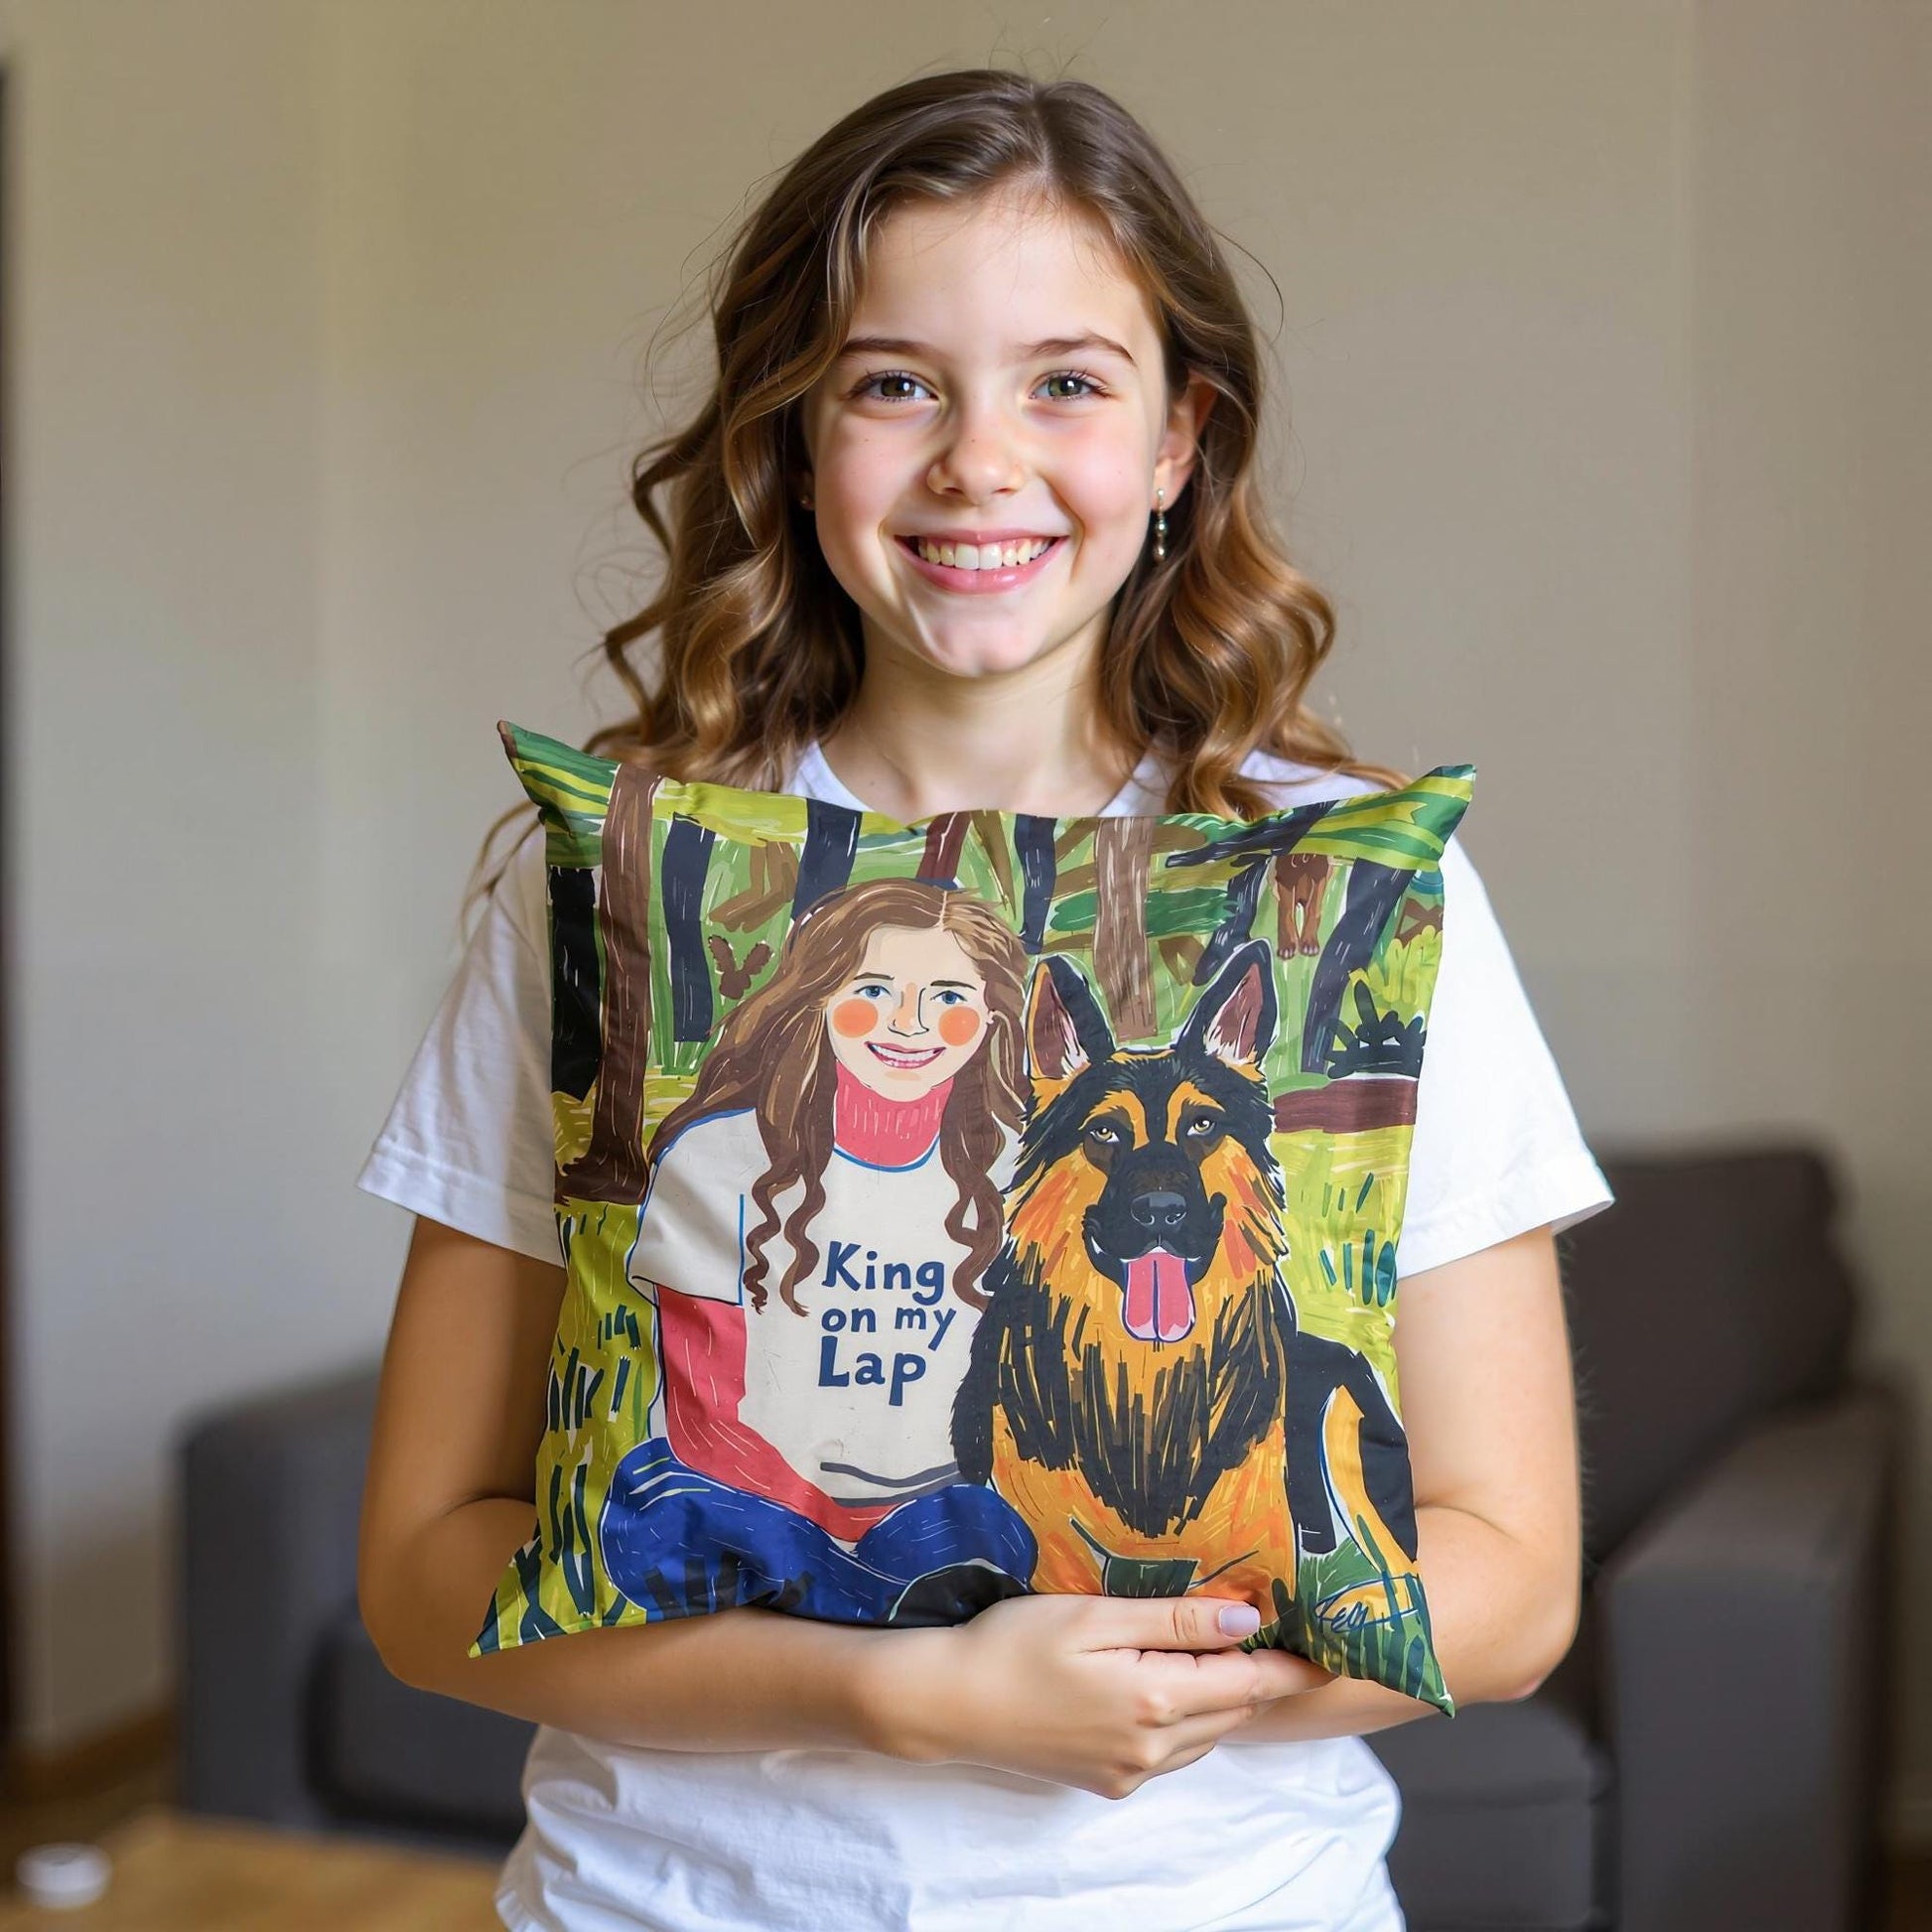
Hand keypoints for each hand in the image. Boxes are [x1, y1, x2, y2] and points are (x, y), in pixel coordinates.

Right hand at [857, 1592, 1334, 1798]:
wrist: (950, 1703)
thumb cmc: (1014, 1643)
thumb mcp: (1095, 1615)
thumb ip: (1174, 1620)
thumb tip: (1245, 1620)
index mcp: (1155, 1700)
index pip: (1249, 1682)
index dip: (1292, 1663)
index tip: (1330, 1646)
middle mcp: (1153, 1747)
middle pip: (1234, 1710)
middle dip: (1260, 1674)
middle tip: (1280, 1632)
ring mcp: (1131, 1771)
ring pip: (1206, 1733)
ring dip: (1222, 1696)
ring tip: (1223, 1651)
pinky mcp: (1110, 1783)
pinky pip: (1172, 1751)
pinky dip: (1186, 1719)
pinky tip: (1165, 1684)